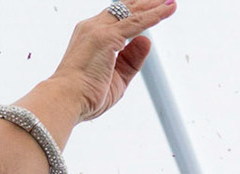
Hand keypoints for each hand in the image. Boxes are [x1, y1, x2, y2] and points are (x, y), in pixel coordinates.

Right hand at [47, 0, 176, 123]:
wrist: (68, 98)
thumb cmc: (88, 94)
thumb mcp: (118, 76)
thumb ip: (132, 59)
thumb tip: (147, 40)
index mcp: (91, 36)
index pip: (115, 19)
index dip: (134, 13)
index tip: (150, 8)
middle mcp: (93, 27)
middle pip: (124, 10)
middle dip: (145, 4)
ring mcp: (99, 30)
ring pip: (132, 13)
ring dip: (153, 6)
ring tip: (170, 2)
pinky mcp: (106, 37)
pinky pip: (136, 23)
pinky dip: (154, 16)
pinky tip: (167, 9)